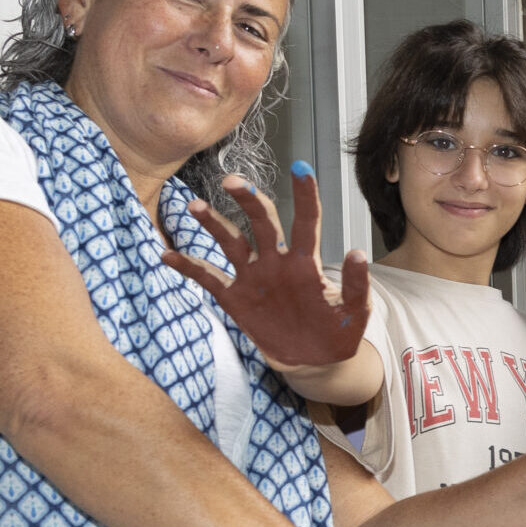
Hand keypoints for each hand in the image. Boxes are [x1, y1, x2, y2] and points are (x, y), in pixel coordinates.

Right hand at [162, 163, 368, 367]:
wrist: (314, 359)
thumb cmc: (337, 331)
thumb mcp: (354, 313)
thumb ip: (356, 286)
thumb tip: (358, 253)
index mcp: (306, 262)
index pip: (306, 221)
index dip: (305, 195)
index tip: (301, 168)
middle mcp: (276, 262)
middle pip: (262, 223)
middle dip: (248, 201)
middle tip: (232, 182)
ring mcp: (253, 277)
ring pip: (231, 242)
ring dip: (214, 224)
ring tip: (196, 206)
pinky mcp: (236, 298)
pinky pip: (208, 278)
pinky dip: (188, 267)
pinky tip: (167, 255)